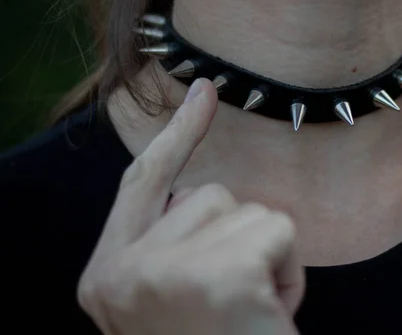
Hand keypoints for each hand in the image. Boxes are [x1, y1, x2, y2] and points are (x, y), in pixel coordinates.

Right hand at [77, 79, 303, 334]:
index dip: (175, 135)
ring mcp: (166, 272)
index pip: (140, 183)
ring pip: (247, 210)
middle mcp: (122, 272)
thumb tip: (204, 193)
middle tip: (237, 302)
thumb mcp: (173, 302)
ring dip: (265, 257)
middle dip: (238, 237)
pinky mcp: (219, 276)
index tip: (203, 92)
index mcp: (107, 277)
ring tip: (253, 312)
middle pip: (208, 194)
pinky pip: (278, 230)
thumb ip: (172, 246)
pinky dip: (290, 272)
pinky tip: (271, 314)